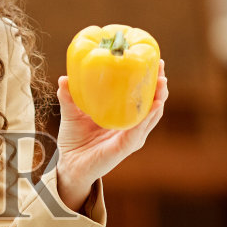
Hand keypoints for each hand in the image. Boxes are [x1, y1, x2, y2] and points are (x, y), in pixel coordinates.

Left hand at [54, 62, 168, 210]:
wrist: (69, 165)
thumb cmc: (75, 139)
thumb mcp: (71, 113)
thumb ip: (69, 97)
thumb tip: (64, 78)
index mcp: (124, 117)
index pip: (142, 97)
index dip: (150, 80)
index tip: (154, 61)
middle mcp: (132, 128)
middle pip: (153, 105)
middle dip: (160, 86)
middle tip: (160, 68)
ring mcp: (130, 138)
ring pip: (151, 117)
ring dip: (158, 99)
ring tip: (162, 83)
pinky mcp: (124, 148)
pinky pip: (138, 132)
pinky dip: (146, 118)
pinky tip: (153, 106)